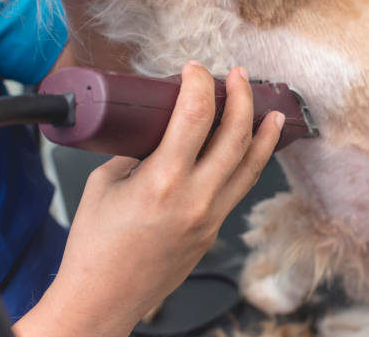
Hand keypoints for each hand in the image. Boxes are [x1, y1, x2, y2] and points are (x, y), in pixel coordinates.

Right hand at [13, 61, 283, 335]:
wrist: (105, 298)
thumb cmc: (95, 246)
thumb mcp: (103, 185)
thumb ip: (134, 154)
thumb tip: (154, 134)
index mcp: (162, 182)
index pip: (195, 115)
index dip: (199, 83)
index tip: (194, 70)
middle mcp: (196, 198)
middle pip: (236, 135)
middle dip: (242, 97)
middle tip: (239, 77)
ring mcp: (211, 217)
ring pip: (251, 166)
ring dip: (264, 134)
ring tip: (273, 112)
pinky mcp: (214, 230)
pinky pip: (239, 188)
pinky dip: (249, 163)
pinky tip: (250, 151)